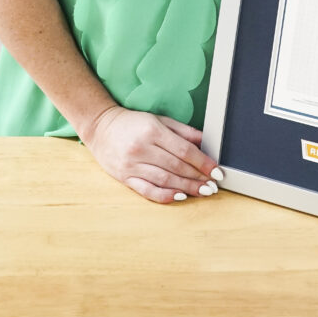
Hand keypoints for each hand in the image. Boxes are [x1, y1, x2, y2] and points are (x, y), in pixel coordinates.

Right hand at [83, 105, 222, 203]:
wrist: (101, 127)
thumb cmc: (133, 123)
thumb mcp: (159, 120)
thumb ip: (183, 131)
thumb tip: (205, 141)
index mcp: (153, 131)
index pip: (184, 150)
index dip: (203, 162)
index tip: (217, 171)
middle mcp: (142, 149)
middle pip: (176, 167)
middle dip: (198, 177)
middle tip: (213, 185)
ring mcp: (132, 165)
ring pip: (164, 180)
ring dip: (186, 188)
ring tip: (203, 192)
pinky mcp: (124, 178)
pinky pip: (147, 190)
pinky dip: (164, 195)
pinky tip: (179, 196)